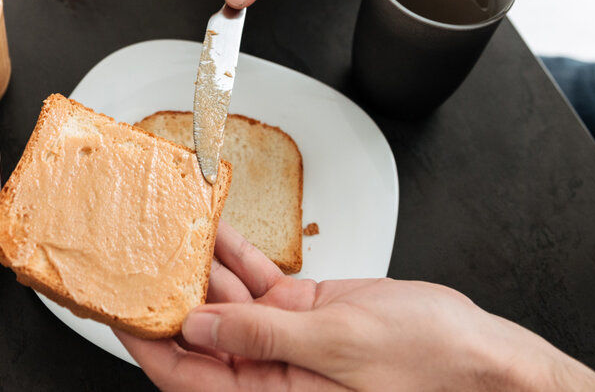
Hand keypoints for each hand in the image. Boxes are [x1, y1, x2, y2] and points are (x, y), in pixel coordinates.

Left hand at [118, 224, 594, 391]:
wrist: (485, 353)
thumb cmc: (433, 369)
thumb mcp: (339, 346)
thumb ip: (263, 335)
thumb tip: (198, 328)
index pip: (184, 371)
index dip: (143, 339)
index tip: (109, 306)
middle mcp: (269, 370)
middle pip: (196, 332)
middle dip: (164, 292)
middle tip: (128, 251)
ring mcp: (286, 337)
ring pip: (224, 297)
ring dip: (197, 262)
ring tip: (165, 224)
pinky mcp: (306, 308)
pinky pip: (258, 279)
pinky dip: (237, 251)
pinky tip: (214, 226)